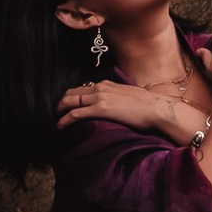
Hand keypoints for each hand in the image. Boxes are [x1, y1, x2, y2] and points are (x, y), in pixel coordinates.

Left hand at [56, 75, 198, 139]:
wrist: (156, 108)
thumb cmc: (147, 106)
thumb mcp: (128, 96)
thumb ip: (117, 98)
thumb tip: (114, 107)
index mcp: (106, 84)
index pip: (82, 89)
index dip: (71, 97)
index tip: (67, 106)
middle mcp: (100, 88)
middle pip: (71, 93)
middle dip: (61, 103)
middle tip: (57, 114)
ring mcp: (99, 97)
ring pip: (69, 101)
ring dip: (59, 111)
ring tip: (56, 122)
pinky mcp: (100, 109)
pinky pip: (74, 113)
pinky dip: (64, 120)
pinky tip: (59, 127)